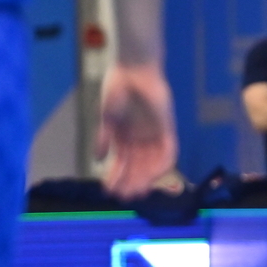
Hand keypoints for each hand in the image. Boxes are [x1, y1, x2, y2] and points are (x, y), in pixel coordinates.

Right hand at [98, 63, 177, 199]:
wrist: (132, 70)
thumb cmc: (117, 88)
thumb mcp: (107, 117)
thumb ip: (104, 138)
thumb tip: (98, 159)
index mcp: (124, 136)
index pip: (122, 162)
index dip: (116, 177)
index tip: (108, 190)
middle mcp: (140, 138)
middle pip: (138, 166)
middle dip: (130, 182)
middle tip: (123, 196)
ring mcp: (154, 133)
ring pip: (152, 163)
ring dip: (144, 178)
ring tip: (135, 190)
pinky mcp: (167, 128)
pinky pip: (168, 152)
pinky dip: (161, 165)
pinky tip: (151, 176)